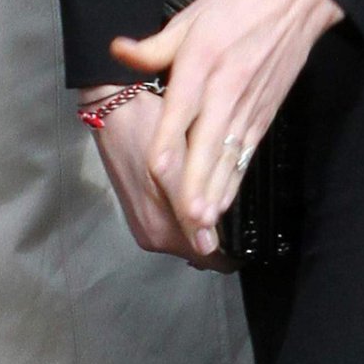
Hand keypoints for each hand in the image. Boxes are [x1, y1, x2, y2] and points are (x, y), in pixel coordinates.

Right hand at [84, 90, 225, 267]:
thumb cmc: (146, 129)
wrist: (114, 106)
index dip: (232, 247)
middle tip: (236, 194)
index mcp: (160, 231)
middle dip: (218, 226)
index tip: (250, 225)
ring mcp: (144, 223)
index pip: (209, 257)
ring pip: (189, 229)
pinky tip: (198, 180)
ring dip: (204, 214)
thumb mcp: (170, 166)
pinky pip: (176, 217)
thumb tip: (208, 247)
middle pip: (199, 244)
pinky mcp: (142, 208)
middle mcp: (151, 235)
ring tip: (221, 184)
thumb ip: (188, 207)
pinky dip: (190, 205)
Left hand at [112, 0, 342, 257]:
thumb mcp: (190, 15)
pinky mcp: (265, 115)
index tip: (155, 171)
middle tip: (188, 219)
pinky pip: (246, 154)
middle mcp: (226, 89)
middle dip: (197, 184)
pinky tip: (222, 204)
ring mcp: (249, 105)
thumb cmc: (238, 2)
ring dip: (217, 192)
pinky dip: (234, 181)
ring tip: (204, 225)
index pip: (182, 109)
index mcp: (203, 62)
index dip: (168, 141)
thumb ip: (153, 45)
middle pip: (208, 144)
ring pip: (229, 157)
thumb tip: (117, 50)